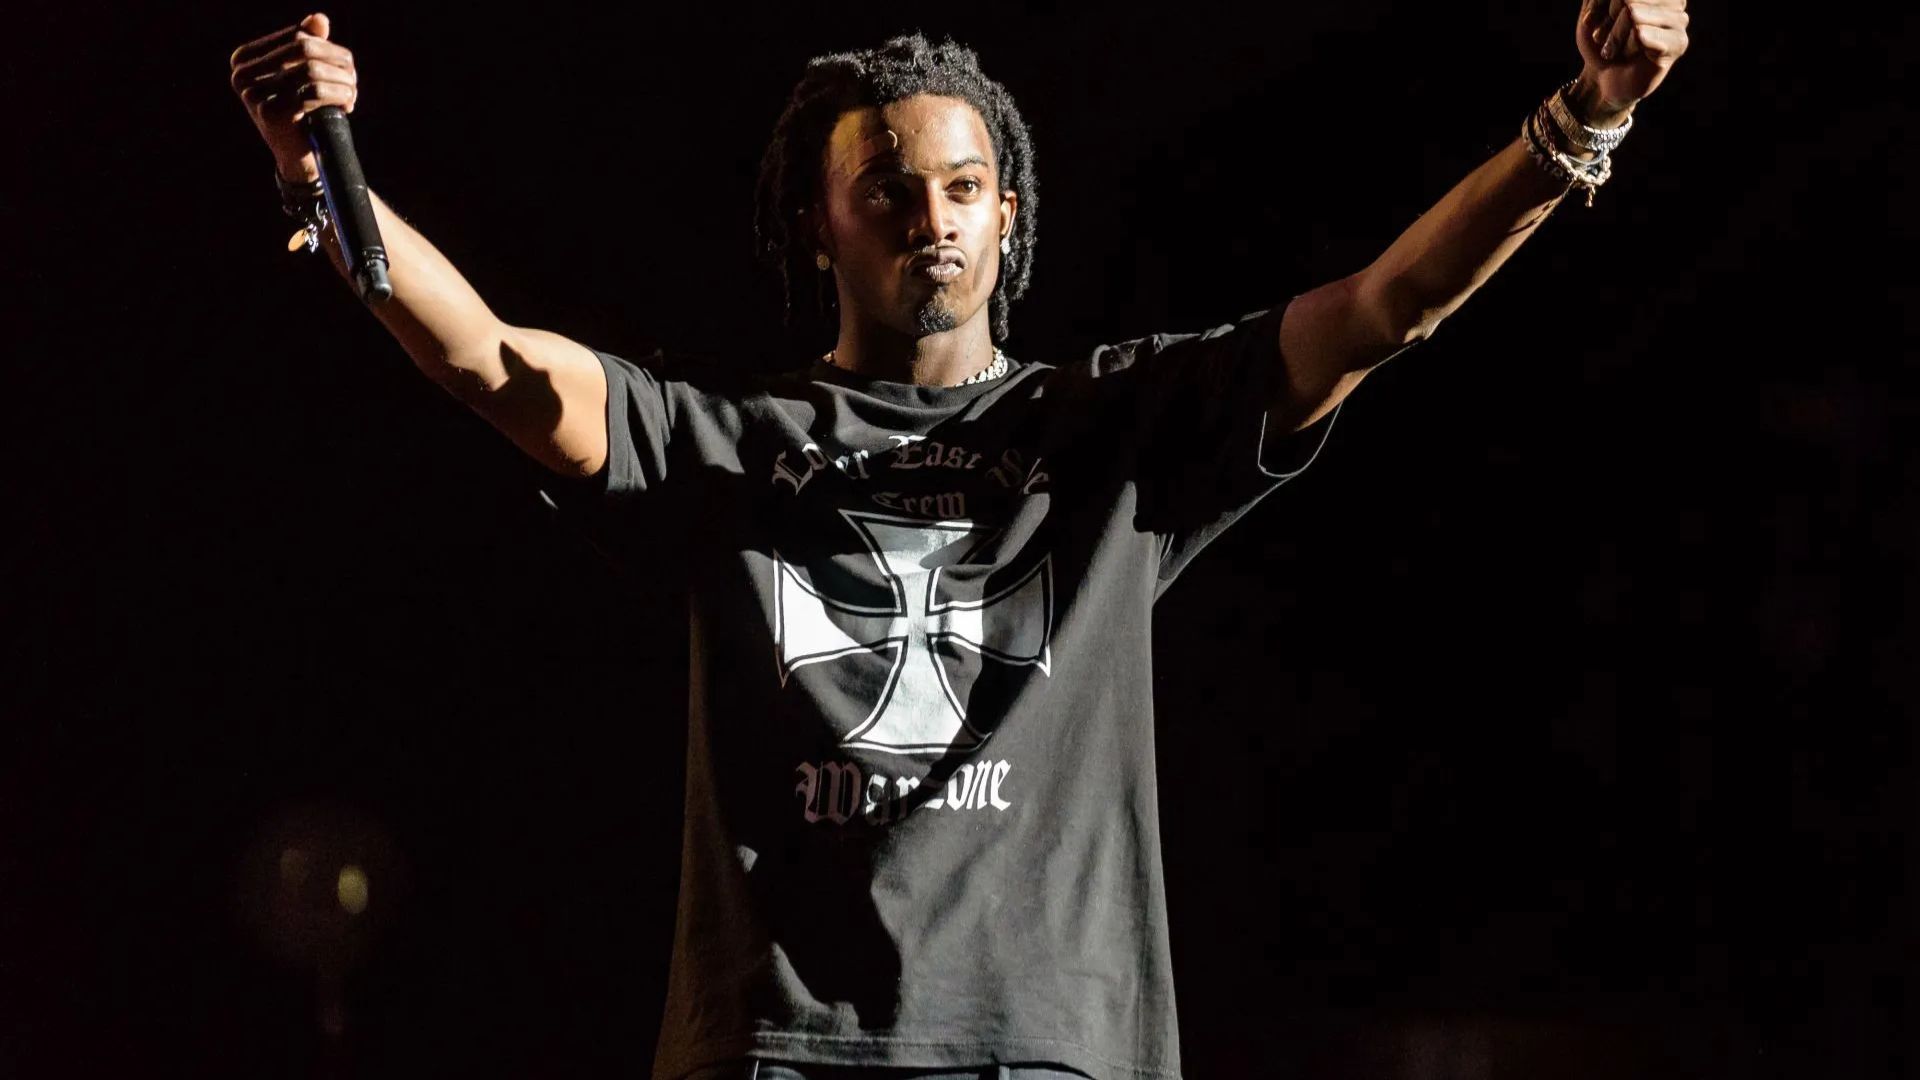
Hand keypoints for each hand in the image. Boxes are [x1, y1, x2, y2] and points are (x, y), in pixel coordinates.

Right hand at [228, 13, 358, 181]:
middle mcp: (242, 73)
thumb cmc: (301, 111)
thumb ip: (307, 44)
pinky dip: (338, 96)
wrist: (298, 156)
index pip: (296, 36)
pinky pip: (314, 93)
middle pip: (304, 50)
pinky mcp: (271, 112)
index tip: (346, 64)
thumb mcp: (302, 74)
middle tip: (354, 79)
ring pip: (311, 69)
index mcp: (244, 58)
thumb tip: (320, 19)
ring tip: (353, 93)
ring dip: (341, 80)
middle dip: (336, 62)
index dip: (328, 47)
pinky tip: (347, 106)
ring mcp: (253, 93)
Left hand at [1573, 0, 1689, 120]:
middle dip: (1608, 20)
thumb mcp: (1591, 10)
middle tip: (1602, 38)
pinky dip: (1626, 47)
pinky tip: (1630, 55)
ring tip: (1615, 49)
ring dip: (1615, 36)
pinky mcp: (1678, 42)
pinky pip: (1640, 33)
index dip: (1600, 3)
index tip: (1589, 21)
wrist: (1602, 78)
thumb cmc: (1599, 41)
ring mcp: (1680, 19)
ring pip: (1632, 12)